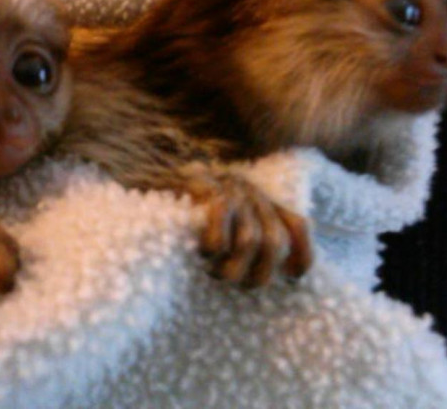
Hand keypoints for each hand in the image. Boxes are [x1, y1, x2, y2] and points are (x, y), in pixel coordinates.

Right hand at [185, 167, 311, 286]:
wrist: (144, 167)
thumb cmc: (180, 205)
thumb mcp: (219, 220)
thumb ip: (245, 235)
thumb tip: (277, 270)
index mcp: (258, 199)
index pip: (298, 226)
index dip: (302, 255)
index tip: (290, 278)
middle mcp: (249, 190)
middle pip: (275, 242)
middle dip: (258, 273)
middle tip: (234, 281)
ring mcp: (227, 187)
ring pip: (251, 240)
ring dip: (232, 266)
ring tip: (213, 271)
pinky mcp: (203, 185)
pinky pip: (221, 222)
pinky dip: (214, 245)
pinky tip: (203, 252)